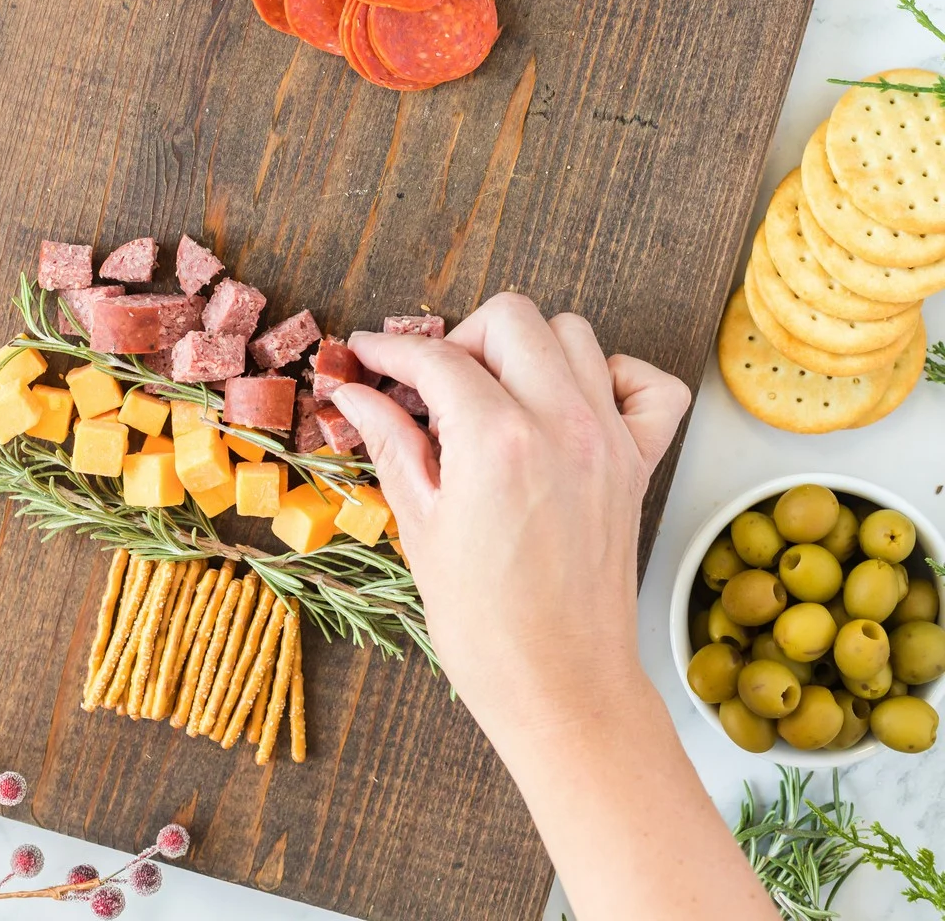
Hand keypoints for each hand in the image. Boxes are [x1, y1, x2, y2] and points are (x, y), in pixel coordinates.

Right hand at [332, 294, 689, 758]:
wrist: (561, 687)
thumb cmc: (484, 624)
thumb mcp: (419, 525)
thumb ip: (389, 441)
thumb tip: (355, 392)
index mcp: (497, 441)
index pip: (437, 358)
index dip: (390, 352)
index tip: (367, 358)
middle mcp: (562, 423)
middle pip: (510, 318)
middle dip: (461, 339)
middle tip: (434, 386)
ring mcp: (609, 439)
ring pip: (573, 334)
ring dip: (527, 350)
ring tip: (495, 396)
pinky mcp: (639, 462)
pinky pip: (649, 385)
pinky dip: (615, 377)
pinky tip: (573, 404)